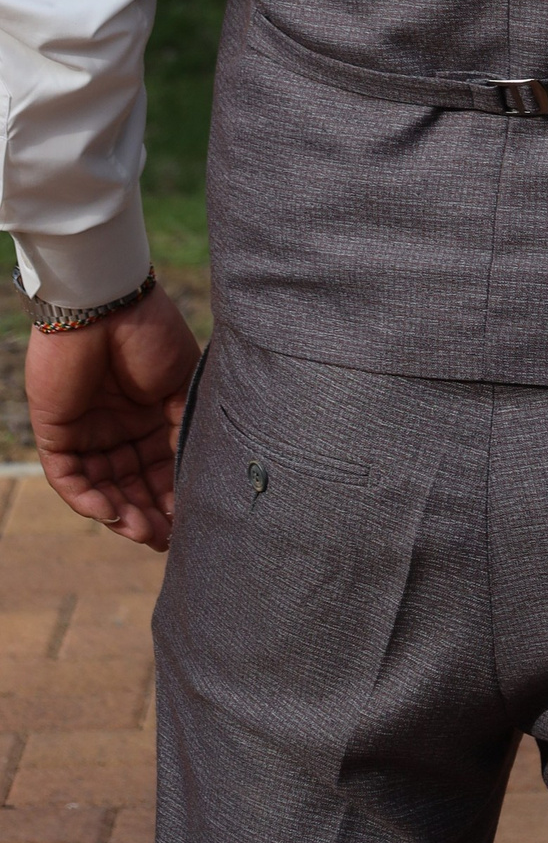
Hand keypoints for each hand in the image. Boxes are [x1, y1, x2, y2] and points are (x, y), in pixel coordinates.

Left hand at [26, 281, 201, 551]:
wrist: (107, 302)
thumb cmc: (151, 335)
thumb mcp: (180, 386)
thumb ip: (183, 430)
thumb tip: (196, 478)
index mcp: (150, 416)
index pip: (161, 468)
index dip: (174, 496)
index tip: (191, 523)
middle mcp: (118, 429)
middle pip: (131, 484)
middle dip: (148, 514)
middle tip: (166, 539)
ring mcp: (86, 431)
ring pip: (102, 488)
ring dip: (121, 513)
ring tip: (143, 532)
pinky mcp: (56, 432)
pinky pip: (69, 477)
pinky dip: (88, 499)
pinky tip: (111, 513)